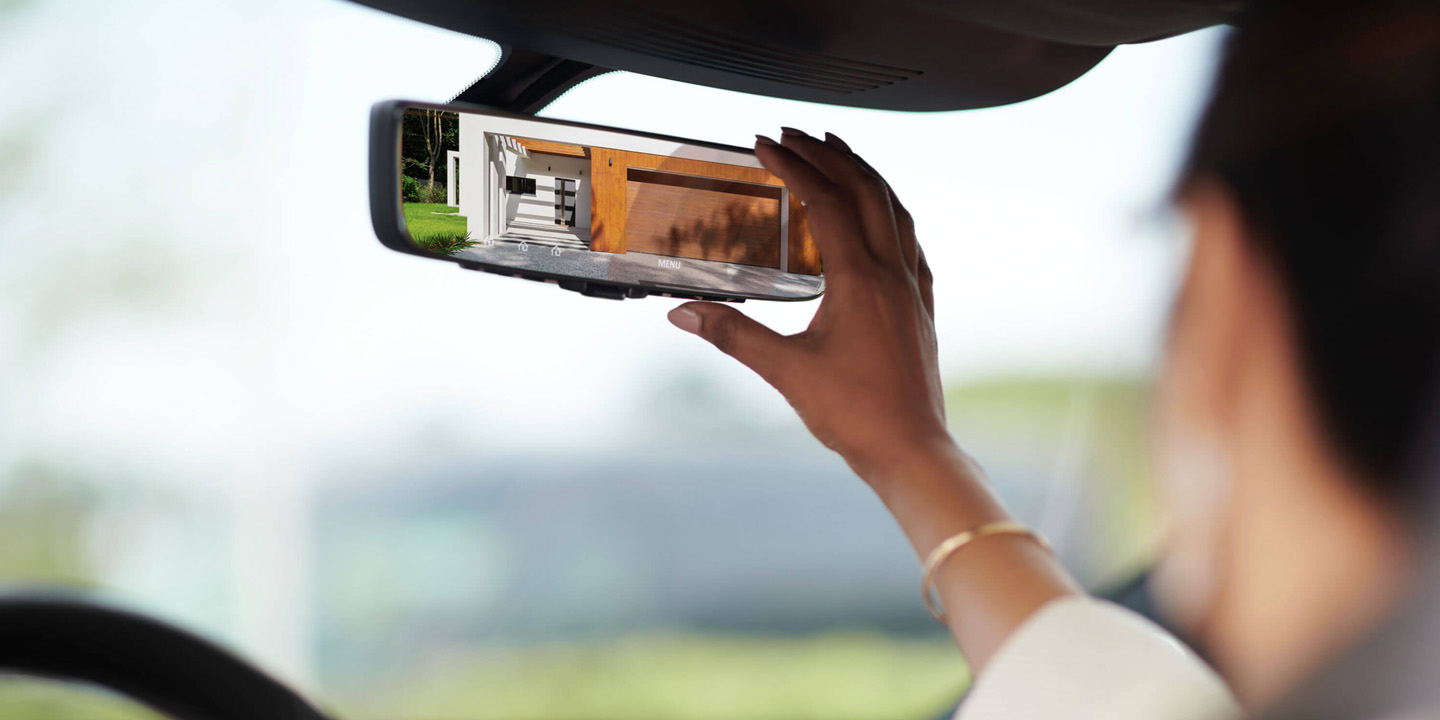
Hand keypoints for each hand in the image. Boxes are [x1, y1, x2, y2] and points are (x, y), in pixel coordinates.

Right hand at [667, 128, 953, 481]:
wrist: (912, 451)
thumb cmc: (857, 416)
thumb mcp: (785, 372)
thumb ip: (733, 335)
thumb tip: (683, 313)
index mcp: (860, 280)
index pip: (826, 200)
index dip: (794, 166)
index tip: (767, 144)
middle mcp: (893, 274)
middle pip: (865, 190)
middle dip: (830, 154)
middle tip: (797, 134)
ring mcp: (914, 289)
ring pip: (896, 209)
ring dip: (866, 174)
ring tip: (841, 153)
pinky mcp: (923, 309)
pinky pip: (912, 243)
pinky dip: (893, 214)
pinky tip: (882, 219)